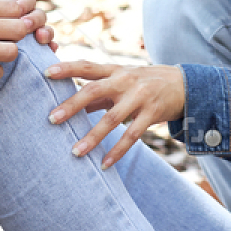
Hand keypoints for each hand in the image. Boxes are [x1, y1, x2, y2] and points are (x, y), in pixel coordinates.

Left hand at [43, 61, 185, 169]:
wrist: (185, 85)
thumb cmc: (146, 83)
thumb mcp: (123, 82)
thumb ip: (99, 93)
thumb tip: (70, 105)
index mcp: (115, 71)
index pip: (87, 66)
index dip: (66, 68)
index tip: (45, 73)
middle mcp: (126, 80)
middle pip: (94, 90)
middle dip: (72, 105)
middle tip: (51, 119)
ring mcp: (140, 97)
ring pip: (112, 119)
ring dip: (92, 137)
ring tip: (75, 152)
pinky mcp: (152, 113)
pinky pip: (132, 136)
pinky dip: (117, 151)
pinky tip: (104, 164)